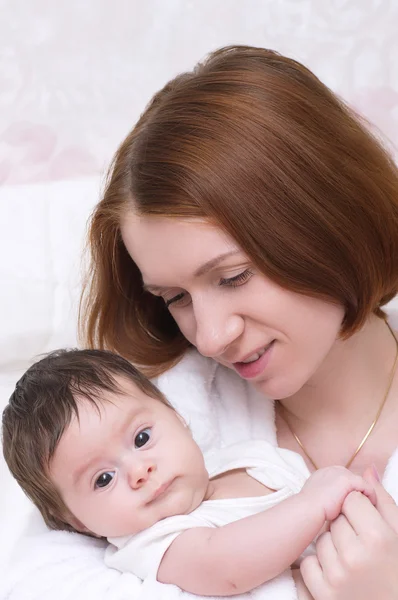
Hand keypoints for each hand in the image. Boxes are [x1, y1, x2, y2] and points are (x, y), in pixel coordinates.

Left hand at [300, 468, 397, 599]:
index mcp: (377, 538)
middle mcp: (355, 556)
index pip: (350, 500)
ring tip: (352, 560)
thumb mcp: (397, 533)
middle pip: (334, 519)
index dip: (358, 508)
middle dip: (345, 527)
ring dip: (332, 546)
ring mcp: (337, 576)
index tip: (366, 522)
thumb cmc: (396, 567)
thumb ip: (382, 500)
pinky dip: (318, 566)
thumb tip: (368, 470)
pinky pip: (308, 564)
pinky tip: (338, 573)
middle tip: (360, 544)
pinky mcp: (324, 594)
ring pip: (320, 540)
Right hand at [301, 465, 375, 520]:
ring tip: (369, 510)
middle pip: (353, 481)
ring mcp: (339, 473)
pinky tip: (370, 509)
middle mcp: (332, 470)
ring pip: (361, 484)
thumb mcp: (320, 502)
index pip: (344, 482)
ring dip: (365, 496)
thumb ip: (330, 500)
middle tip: (366, 508)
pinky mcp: (347, 480)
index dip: (351, 494)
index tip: (356, 507)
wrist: (307, 509)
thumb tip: (336, 510)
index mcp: (323, 474)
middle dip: (359, 493)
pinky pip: (366, 487)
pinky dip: (370, 497)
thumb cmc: (309, 511)